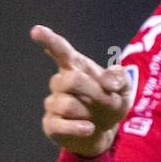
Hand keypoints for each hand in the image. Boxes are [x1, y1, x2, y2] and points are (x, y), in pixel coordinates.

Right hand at [30, 24, 131, 157]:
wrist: (107, 131)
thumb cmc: (111, 102)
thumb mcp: (124, 88)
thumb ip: (120, 78)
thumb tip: (108, 82)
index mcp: (76, 67)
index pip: (60, 50)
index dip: (48, 40)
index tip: (36, 31)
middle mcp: (60, 82)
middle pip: (71, 80)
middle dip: (96, 93)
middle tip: (111, 102)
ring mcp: (53, 103)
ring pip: (67, 105)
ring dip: (90, 112)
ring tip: (96, 116)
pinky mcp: (51, 125)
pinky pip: (60, 125)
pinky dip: (78, 128)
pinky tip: (89, 128)